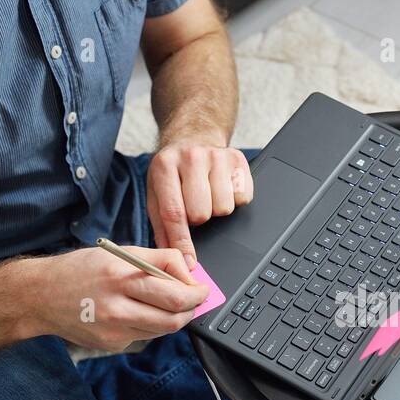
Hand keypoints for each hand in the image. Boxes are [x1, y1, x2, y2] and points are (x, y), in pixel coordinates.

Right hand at [24, 246, 208, 351]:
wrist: (39, 297)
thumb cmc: (79, 270)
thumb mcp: (118, 253)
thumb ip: (158, 259)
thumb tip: (190, 269)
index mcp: (121, 277)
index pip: (176, 292)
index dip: (197, 291)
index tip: (201, 287)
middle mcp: (118, 307)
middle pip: (175, 317)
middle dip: (193, 308)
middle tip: (196, 299)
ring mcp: (115, 330)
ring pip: (164, 329)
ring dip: (174, 317)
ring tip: (167, 303)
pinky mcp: (112, 344)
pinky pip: (144, 335)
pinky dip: (150, 324)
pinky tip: (135, 312)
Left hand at [146, 136, 253, 267]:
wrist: (193, 136)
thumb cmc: (173, 171)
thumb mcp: (157, 193)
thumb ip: (162, 227)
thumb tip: (177, 258)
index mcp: (165, 166)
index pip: (174, 213)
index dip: (182, 242)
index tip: (189, 263)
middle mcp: (191, 157)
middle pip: (202, 213)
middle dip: (199, 218)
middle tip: (195, 207)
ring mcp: (217, 156)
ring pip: (224, 207)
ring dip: (217, 209)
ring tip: (208, 195)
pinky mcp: (238, 159)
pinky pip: (243, 198)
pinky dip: (234, 199)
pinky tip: (222, 187)